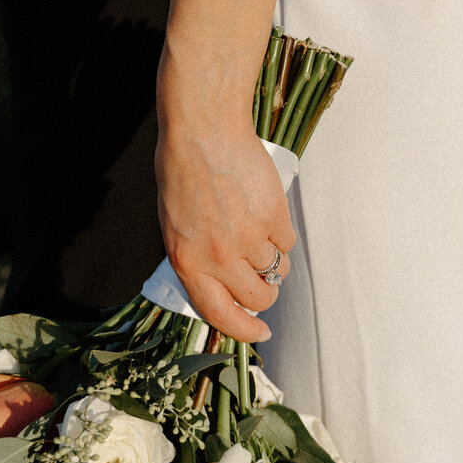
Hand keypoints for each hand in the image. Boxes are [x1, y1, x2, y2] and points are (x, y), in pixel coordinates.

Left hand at [156, 47, 295, 343]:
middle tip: (261, 277)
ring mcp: (248, 237)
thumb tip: (221, 284)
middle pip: (258, 298)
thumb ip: (196, 258)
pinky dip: (281, 233)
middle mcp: (219, 257)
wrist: (203, 129)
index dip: (243, 330)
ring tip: (259, 234)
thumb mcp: (175, 225)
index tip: (259, 333)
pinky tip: (266, 213)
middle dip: (264, 294)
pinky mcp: (273, 216)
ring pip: (276, 270)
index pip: (220, 315)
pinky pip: (288, 242)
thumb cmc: (183, 170)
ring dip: (273, 261)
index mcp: (188, 262)